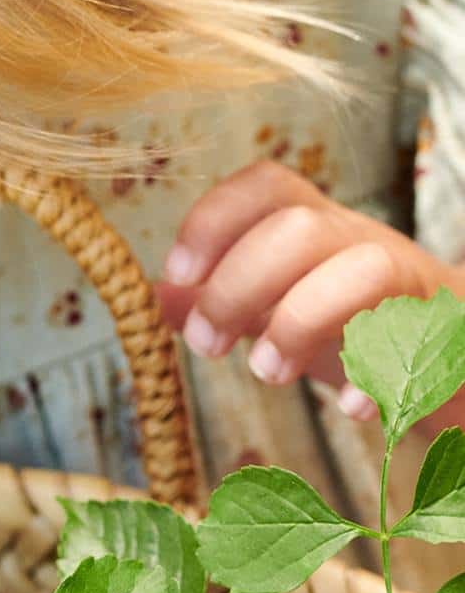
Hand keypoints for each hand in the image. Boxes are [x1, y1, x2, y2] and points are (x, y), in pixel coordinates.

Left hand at [158, 161, 462, 421]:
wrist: (458, 355)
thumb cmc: (358, 324)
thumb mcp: (284, 306)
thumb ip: (224, 298)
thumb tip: (158, 298)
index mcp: (315, 222)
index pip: (264, 185)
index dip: (213, 220)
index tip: (177, 276)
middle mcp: (361, 239)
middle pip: (298, 228)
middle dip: (240, 283)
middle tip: (208, 345)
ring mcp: (409, 280)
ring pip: (362, 269)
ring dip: (301, 320)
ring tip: (267, 371)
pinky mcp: (445, 329)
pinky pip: (417, 340)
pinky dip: (376, 375)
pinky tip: (350, 407)